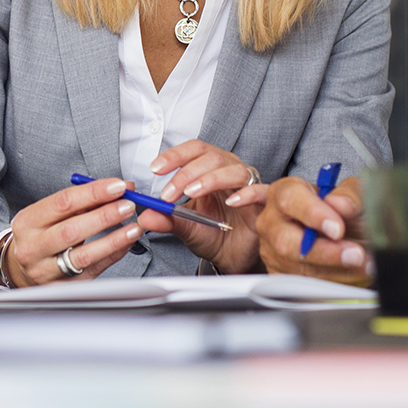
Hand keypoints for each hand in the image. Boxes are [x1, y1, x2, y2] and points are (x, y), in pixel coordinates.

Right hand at [0, 177, 139, 286]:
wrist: (22, 269)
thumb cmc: (40, 235)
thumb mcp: (49, 214)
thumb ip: (82, 201)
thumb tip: (118, 190)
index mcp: (27, 222)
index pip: (62, 202)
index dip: (93, 193)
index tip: (117, 186)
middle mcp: (33, 248)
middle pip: (71, 230)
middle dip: (104, 216)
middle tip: (128, 205)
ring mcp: (46, 271)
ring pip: (83, 256)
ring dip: (112, 239)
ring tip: (133, 228)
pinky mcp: (63, 288)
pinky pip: (93, 271)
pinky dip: (112, 255)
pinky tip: (125, 244)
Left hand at [135, 140, 268, 272]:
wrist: (233, 258)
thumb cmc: (213, 234)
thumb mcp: (184, 226)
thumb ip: (166, 219)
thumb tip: (144, 216)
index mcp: (210, 168)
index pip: (194, 149)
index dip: (175, 155)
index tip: (155, 169)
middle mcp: (230, 171)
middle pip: (212, 157)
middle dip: (186, 173)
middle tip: (168, 194)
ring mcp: (248, 186)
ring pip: (234, 169)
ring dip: (210, 179)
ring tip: (191, 193)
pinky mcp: (263, 204)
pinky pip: (262, 190)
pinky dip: (247, 193)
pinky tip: (232, 202)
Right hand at [256, 175, 370, 283]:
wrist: (337, 232)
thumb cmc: (338, 210)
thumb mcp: (350, 194)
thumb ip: (349, 195)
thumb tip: (341, 204)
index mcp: (284, 193)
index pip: (290, 200)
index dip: (313, 214)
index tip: (337, 228)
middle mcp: (272, 222)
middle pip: (285, 241)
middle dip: (324, 252)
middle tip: (355, 254)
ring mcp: (272, 251)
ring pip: (297, 269)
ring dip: (336, 272)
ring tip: (365, 266)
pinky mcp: (280, 275)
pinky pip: (304, 287)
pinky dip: (334, 284)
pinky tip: (354, 276)